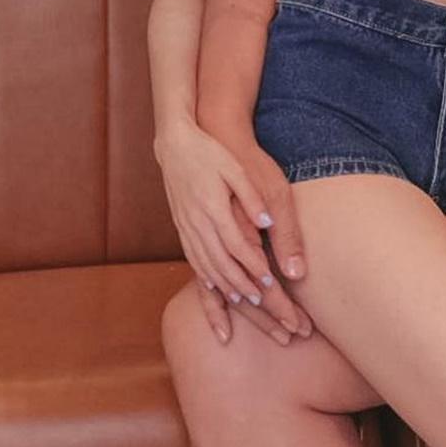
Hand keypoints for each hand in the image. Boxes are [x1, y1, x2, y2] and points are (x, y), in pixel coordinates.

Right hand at [154, 119, 301, 327]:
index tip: (271, 282)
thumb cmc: (210, 153)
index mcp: (212, 208)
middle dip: (242, 285)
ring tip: (244, 301)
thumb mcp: (233, 168)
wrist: (175, 145)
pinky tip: (215, 286)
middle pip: (220, 263)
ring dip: (224, 286)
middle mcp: (196, 222)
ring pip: (205, 265)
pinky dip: (206, 276)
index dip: (253, 267)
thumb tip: (265, 222)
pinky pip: (192, 259)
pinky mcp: (181, 227)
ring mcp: (186, 227)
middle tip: (263, 300)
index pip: (236, 246)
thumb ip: (250, 197)